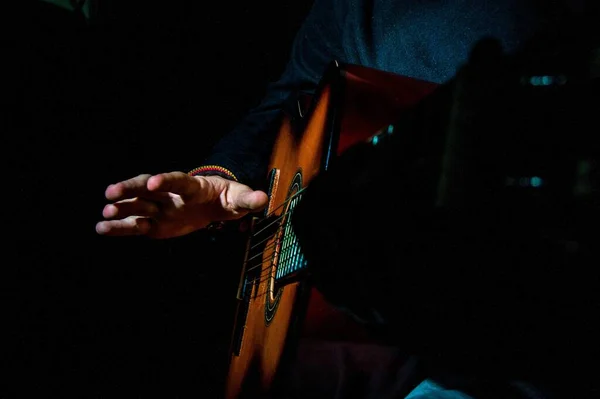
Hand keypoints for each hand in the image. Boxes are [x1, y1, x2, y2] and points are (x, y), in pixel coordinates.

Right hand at [95, 172, 267, 238]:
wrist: (213, 205)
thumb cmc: (225, 198)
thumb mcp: (238, 199)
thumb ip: (247, 199)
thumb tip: (261, 199)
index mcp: (191, 187)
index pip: (177, 181)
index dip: (166, 181)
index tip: (154, 182)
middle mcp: (170, 195)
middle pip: (148, 189)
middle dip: (131, 189)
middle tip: (111, 193)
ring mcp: (159, 209)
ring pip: (138, 207)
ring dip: (122, 210)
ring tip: (105, 214)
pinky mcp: (154, 225)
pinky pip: (135, 226)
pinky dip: (119, 228)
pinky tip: (101, 228)